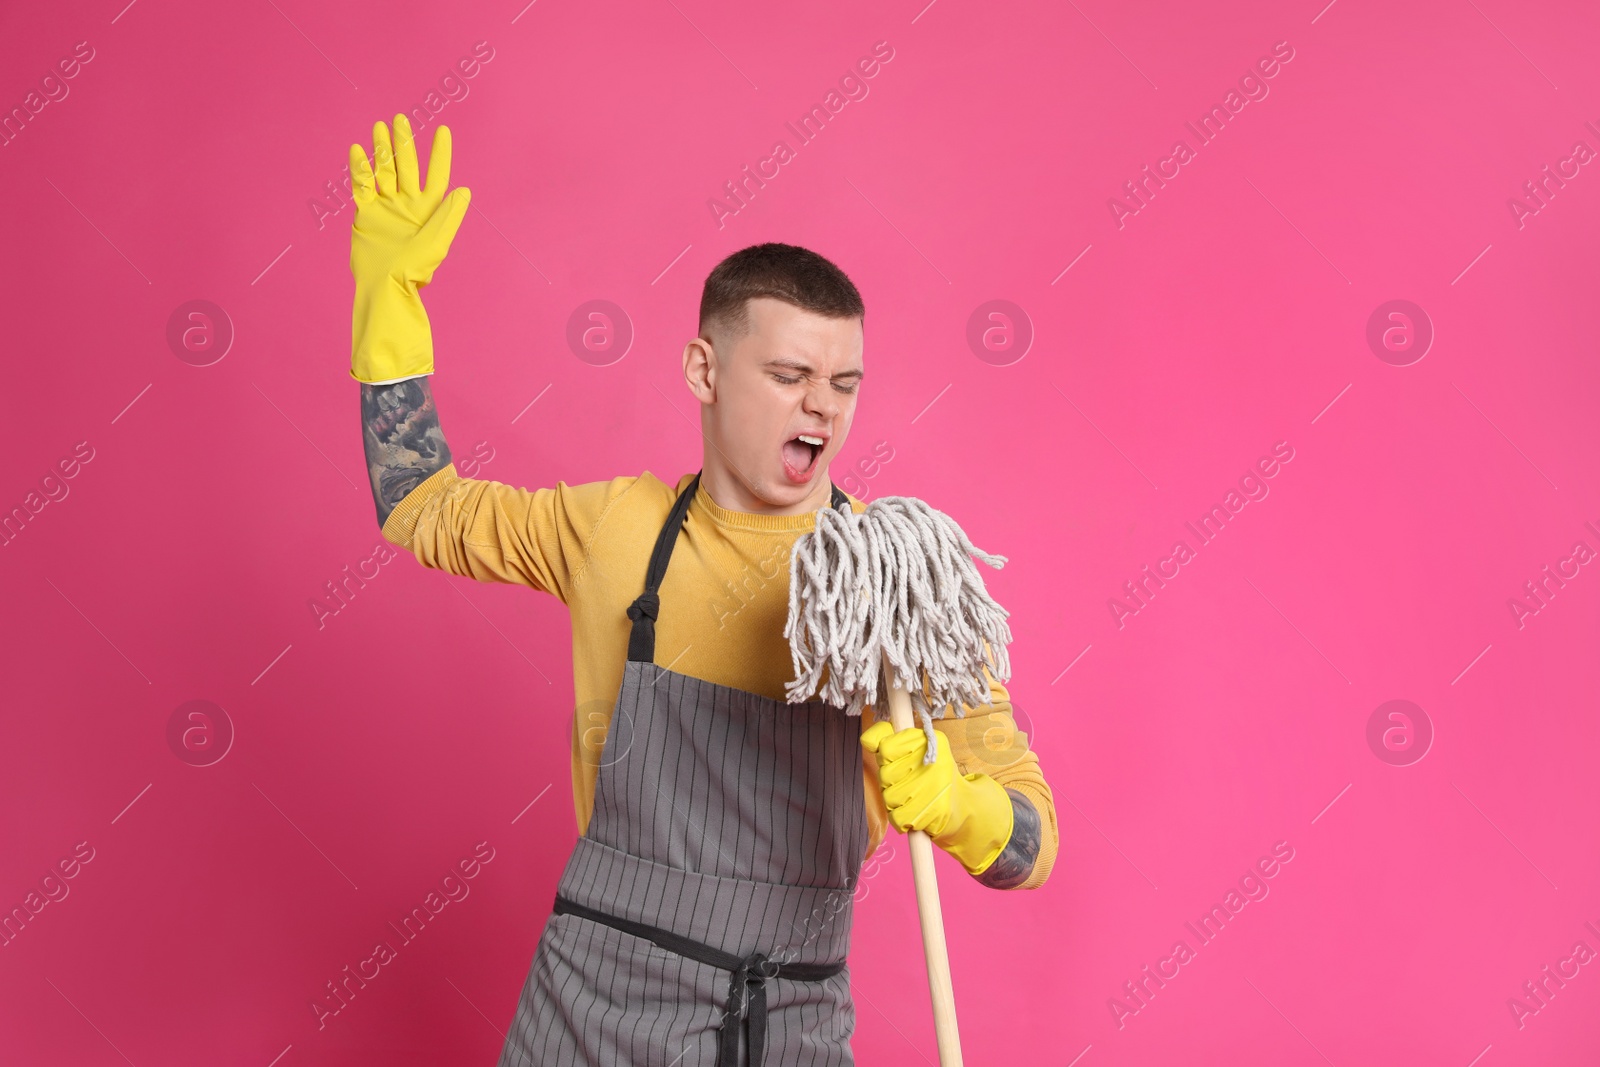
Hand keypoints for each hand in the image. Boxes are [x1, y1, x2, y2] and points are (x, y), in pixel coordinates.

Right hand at [348, 114, 471, 383]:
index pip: (436, 175)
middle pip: (406, 166)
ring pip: (383, 171)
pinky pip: (362, 186)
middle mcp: (407, 205)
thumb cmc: (414, 269)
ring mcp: (386, 208)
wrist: (383, 287)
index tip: (443, 131)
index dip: (440, 153)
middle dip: (404, 143)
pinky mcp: (366, 215)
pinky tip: (357, 151)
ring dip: (382, 150)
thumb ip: (449, 215)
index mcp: (428, 209)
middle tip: (400, 119)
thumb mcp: (437, 241)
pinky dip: (359, 169)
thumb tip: (465, 190)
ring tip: (379, 127)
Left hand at [861, 720, 1014, 875]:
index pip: (885, 747)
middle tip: (908, 781)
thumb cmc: (931, 774)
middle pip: (885, 774)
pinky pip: (897, 817)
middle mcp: (932, 761)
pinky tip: (914, 811)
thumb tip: (866, 740)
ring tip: (912, 797)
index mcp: (928, 740)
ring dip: (895, 801)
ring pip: (889, 797)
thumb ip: (888, 740)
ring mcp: (933, 787)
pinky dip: (901, 818)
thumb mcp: (915, 748)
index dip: (885, 757)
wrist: (961, 805)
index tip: (896, 760)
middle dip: (891, 781)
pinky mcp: (933, 812)